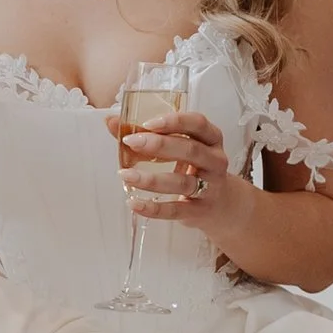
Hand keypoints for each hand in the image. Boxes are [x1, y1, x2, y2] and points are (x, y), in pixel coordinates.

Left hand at [107, 107, 241, 233]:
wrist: (222, 204)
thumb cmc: (195, 168)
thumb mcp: (180, 147)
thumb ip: (146, 133)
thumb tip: (110, 121)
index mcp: (211, 138)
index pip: (197, 124)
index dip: (173, 122)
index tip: (148, 123)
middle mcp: (215, 161)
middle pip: (190, 150)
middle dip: (159, 145)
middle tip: (131, 142)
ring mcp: (210, 187)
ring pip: (181, 182)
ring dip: (151, 179)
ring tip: (124, 175)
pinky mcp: (200, 211)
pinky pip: (175, 210)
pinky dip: (153, 208)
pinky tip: (134, 203)